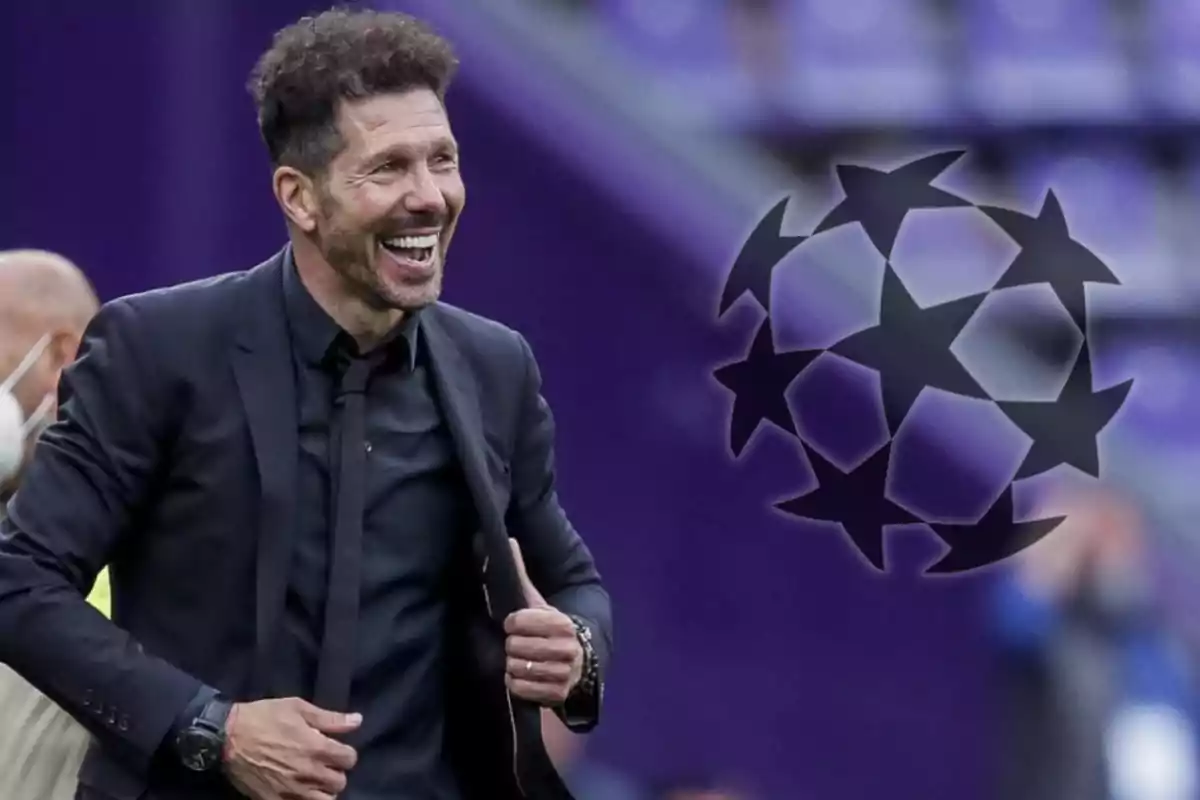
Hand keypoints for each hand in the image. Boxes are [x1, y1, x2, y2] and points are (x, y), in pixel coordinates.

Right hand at [222, 697, 360, 799]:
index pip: (349, 759)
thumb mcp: (298, 708)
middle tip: (324, 764)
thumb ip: (330, 718)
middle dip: (336, 772)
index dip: (346, 753)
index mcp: (316, 748)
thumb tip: (357, 721)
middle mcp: (308, 772)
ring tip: (314, 780)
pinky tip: (299, 790)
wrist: (226, 737)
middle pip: (339, 782)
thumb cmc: (264, 717)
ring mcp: (291, 790)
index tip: (337, 749)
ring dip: (323, 790)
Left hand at [503, 539, 582, 705]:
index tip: (516, 624)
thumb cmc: (551, 627)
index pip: (518, 622)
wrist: (581, 661)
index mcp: (561, 622)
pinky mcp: (557, 694)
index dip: (512, 623)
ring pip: (516, 668)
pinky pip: (519, 688)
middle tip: (521, 644)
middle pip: (514, 646)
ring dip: (514, 664)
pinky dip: (516, 682)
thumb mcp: (539, 602)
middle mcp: (566, 648)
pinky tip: (525, 675)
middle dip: (513, 645)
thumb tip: (507, 541)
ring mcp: (563, 673)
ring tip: (523, 659)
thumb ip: (521, 574)